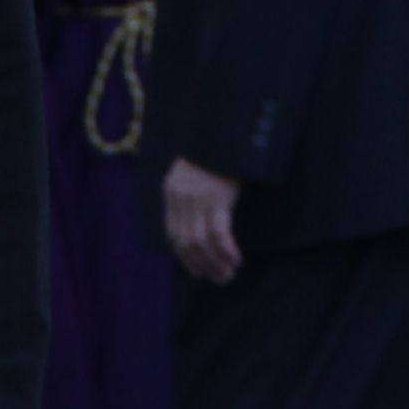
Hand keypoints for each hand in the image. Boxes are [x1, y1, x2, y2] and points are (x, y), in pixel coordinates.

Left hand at [163, 159, 244, 284]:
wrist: (224, 129)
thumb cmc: (216, 151)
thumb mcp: (194, 171)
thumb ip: (190, 194)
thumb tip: (198, 222)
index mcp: (172, 192)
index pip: (173, 235)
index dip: (184, 257)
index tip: (198, 271)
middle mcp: (180, 198)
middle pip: (186, 243)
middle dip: (202, 265)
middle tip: (219, 279)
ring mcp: (198, 198)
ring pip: (201, 243)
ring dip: (215, 263)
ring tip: (228, 274)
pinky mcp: (217, 197)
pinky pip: (219, 233)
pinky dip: (226, 250)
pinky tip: (236, 259)